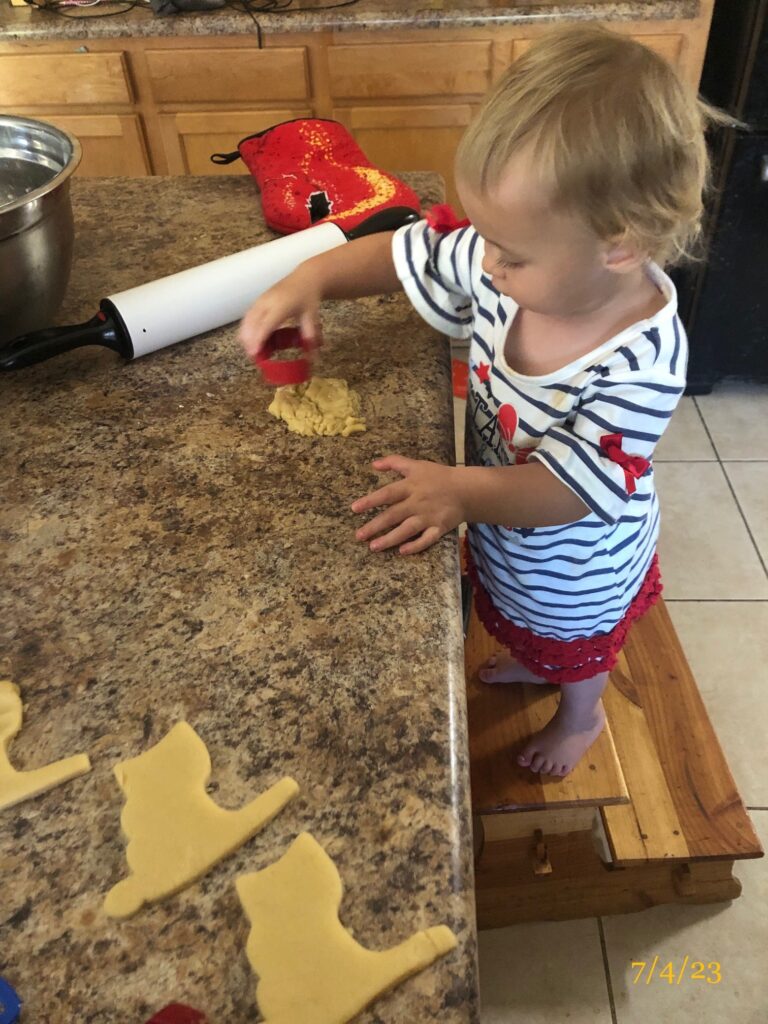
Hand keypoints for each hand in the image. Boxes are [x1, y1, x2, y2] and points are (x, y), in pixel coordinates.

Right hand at [238, 263, 322, 359]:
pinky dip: (247, 330)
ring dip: (246, 336)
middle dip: (249, 341)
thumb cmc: (308, 298)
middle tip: (255, 358)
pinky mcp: (257, 302)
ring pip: (246, 321)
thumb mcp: (311, 317)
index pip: (266, 325)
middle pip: (252, 323)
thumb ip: (310, 337)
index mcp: (281, 305)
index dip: (258, 339)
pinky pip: (247, 317)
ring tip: (253, 351)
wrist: (304, 279)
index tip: (254, 353)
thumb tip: (313, 359)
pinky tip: (251, 340)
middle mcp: (267, 302)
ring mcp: (260, 300)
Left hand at [351, 456, 465, 554]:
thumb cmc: (439, 477)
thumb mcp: (417, 465)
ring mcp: (429, 517)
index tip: (354, 508)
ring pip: (407, 530)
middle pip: (393, 515)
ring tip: (373, 547)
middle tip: (359, 536)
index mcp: (411, 486)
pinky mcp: (439, 528)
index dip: (370, 501)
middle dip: (375, 526)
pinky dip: (415, 546)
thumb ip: (395, 462)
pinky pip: (426, 539)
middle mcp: (418, 502)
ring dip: (390, 539)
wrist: (467, 490)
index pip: (387, 494)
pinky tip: (402, 551)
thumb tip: (373, 463)